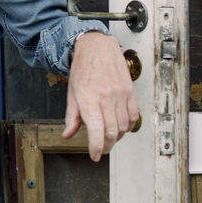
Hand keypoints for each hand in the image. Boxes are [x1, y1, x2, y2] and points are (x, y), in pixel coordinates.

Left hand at [61, 31, 138, 160]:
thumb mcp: (71, 92)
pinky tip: (121, 127)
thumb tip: (68, 134)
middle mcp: (106, 97)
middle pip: (111, 132)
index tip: (94, 156)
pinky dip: (128, 126)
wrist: (97, 47)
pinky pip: (133, 116)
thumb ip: (71, 116)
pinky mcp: (130, 92)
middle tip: (100, 149)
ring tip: (108, 137)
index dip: (95, 147)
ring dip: (116, 136)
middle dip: (105, 146)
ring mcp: (120, 94)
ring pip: (123, 126)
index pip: (96, 129)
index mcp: (88, 98)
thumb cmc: (83, 67)